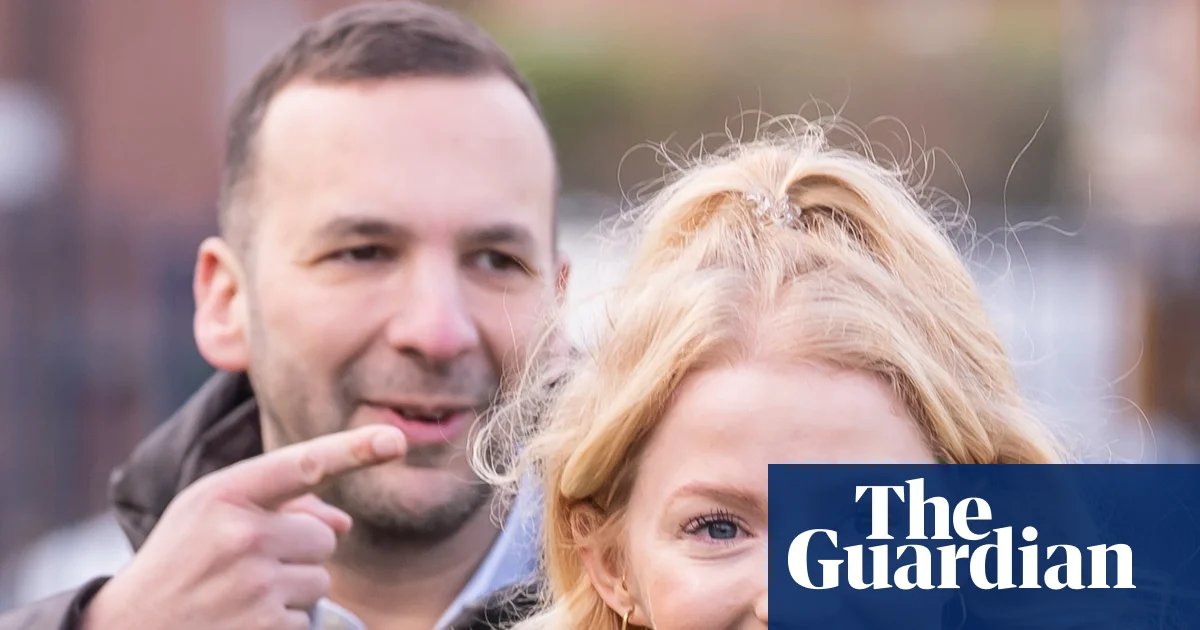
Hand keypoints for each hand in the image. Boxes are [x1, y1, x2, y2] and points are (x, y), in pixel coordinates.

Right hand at [82, 425, 405, 629]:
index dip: (354, 451)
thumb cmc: (179, 561)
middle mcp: (240, 535)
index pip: (303, 466)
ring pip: (320, 579)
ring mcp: (253, 586)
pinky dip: (283, 623)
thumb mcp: (211, 515)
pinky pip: (307, 619)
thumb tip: (345, 522)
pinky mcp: (264, 628)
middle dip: (301, 552)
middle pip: (324, 536)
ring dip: (293, 590)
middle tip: (248, 566)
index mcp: (223, 495)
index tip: (394, 440)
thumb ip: (278, 505)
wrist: (125, 629)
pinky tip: (241, 621)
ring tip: (239, 595)